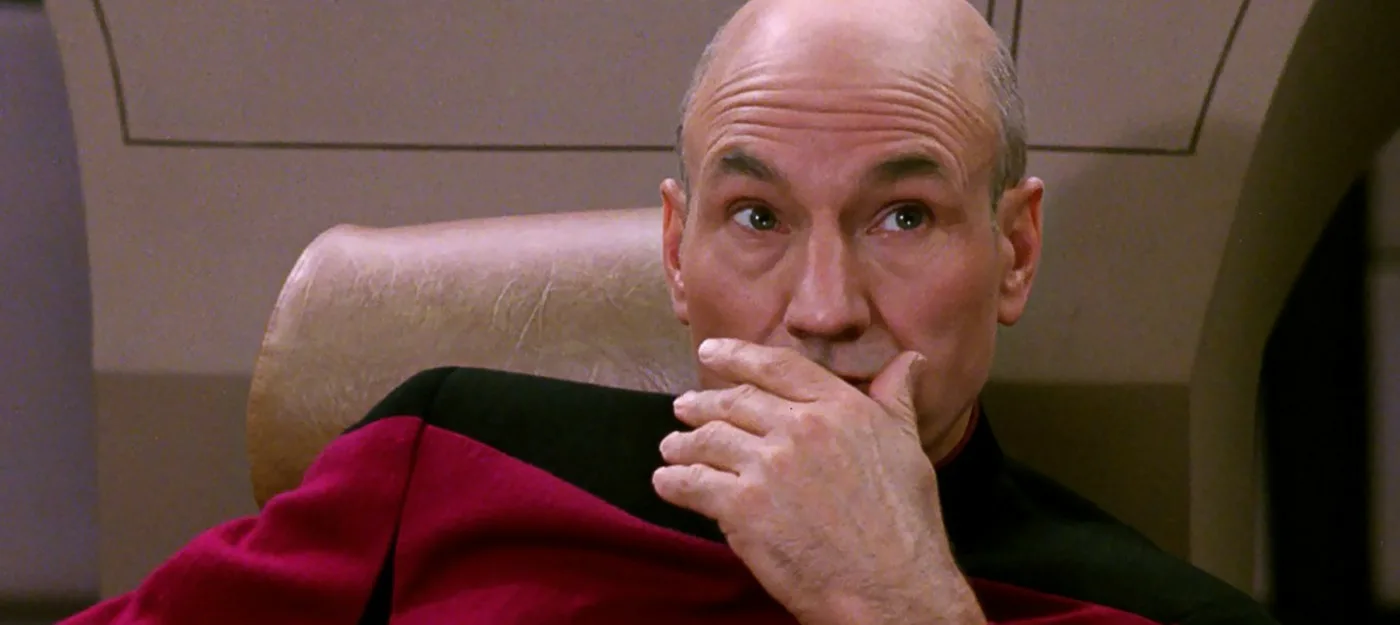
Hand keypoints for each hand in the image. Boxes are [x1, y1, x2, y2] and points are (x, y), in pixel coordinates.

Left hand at [652, 338, 983, 624]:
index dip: (737, 355)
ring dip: (682, 443)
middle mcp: (800, 427)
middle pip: (735, 402)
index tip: (710, 351)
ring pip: (708, 440)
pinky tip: (665, 482)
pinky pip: (693, 484)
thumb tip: (909, 361)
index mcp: (840, 407)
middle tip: (683, 407)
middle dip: (702, 403)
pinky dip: (673, 481)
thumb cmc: (904, 521)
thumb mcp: (908, 447)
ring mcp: (768, 466)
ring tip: (672, 447)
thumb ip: (897, 400)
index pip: (777, 366)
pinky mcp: (743, 507)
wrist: (890, 585)